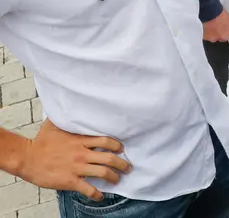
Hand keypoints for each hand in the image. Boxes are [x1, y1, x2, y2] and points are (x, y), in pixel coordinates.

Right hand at [15, 120, 130, 199]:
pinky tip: (101, 196)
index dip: (117, 145)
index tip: (122, 149)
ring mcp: (77, 168)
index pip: (106, 140)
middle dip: (122, 164)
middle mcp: (82, 154)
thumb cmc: (40, 142)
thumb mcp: (55, 124)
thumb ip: (67, 118)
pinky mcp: (69, 181)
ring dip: (114, 177)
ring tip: (118, 179)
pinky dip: (96, 194)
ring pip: (103, 173)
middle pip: (109, 158)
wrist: (26, 158)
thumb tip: (72, 106)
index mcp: (80, 140)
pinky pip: (88, 188)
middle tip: (128, 167)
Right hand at [202, 10, 228, 41]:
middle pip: (224, 38)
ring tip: (214, 28)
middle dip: (223, 35)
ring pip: (216, 39)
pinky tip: (209, 29)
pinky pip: (208, 38)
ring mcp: (215, 38)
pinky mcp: (207, 38)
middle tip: (220, 29)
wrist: (211, 14)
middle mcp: (223, 37)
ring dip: (215, 35)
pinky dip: (209, 35)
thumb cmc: (220, 14)